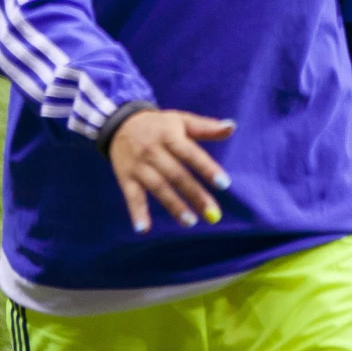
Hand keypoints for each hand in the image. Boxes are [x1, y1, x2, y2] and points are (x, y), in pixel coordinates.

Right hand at [107, 110, 233, 232]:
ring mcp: (139, 166)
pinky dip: (136, 213)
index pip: (191, 154)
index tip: (224, 184)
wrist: (120, 122)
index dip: (207, 168)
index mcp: (170, 136)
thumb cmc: (159, 125)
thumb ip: (206, 127)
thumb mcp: (181, 120)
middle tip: (213, 213)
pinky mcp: (125, 178)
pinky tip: (143, 229)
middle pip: (176, 175)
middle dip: (195, 195)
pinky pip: (132, 197)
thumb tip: (232, 127)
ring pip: (158, 187)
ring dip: (173, 206)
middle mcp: (153, 151)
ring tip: (190, 222)